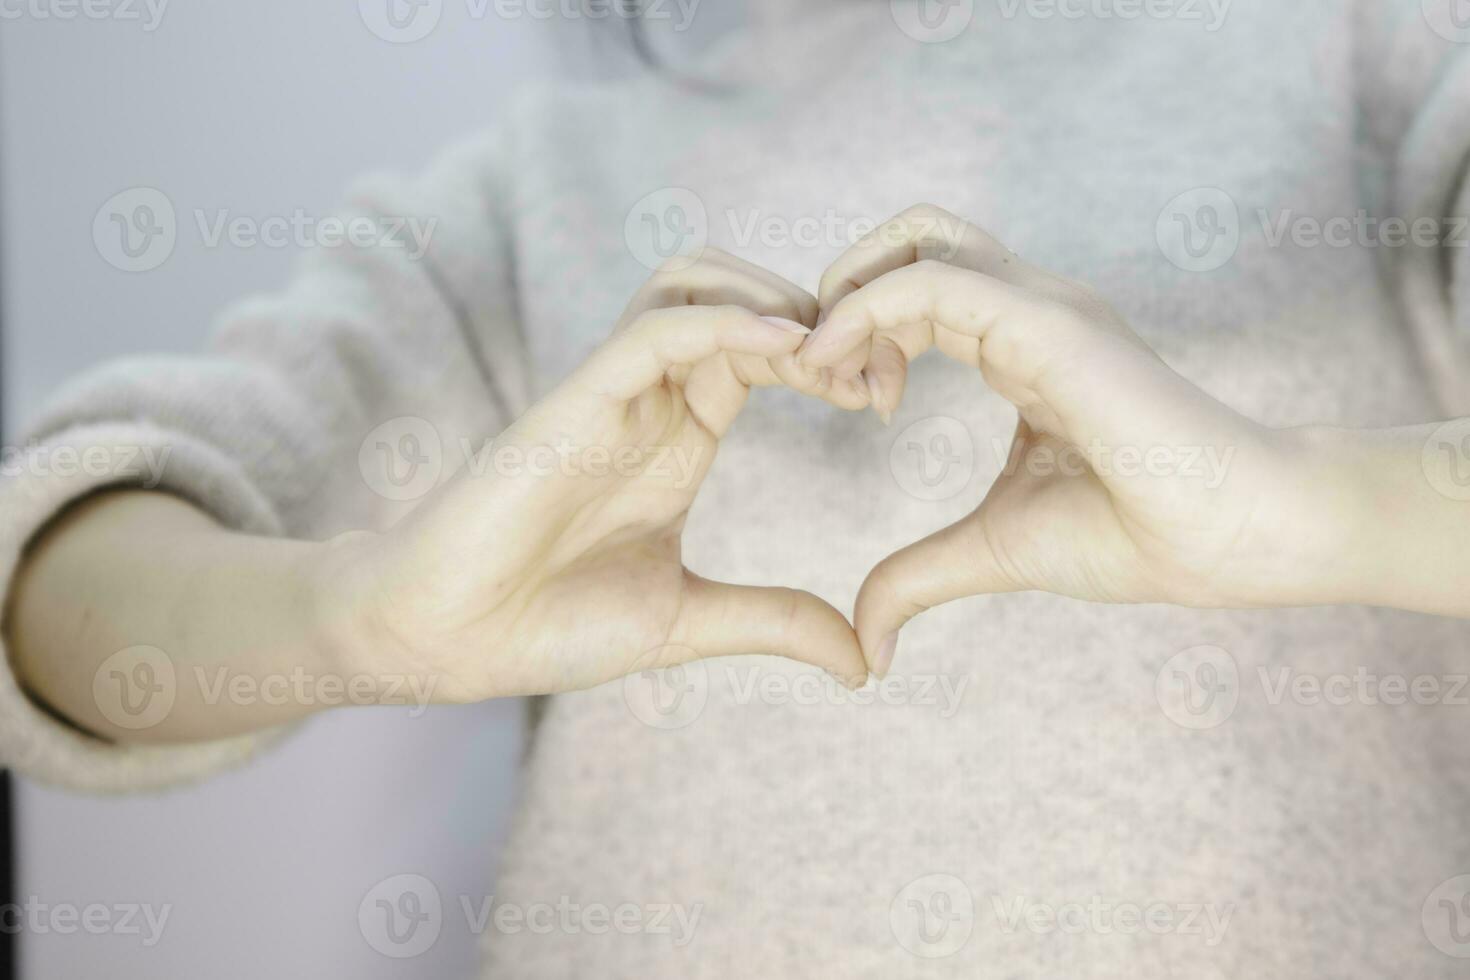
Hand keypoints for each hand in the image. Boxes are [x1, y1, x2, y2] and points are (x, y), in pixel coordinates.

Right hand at [326, 252, 869, 700]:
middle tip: (874, 374)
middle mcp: (651, 399)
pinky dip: (725, 321)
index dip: (835, 357)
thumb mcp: (688, 621)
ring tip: (830, 355)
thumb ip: (775, 622)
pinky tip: (786, 347)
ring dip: (771, 298)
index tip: (884, 400)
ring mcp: (610, 392)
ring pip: (694, 281)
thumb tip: (865, 660)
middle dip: (820, 314)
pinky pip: (657, 329)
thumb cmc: (547, 624)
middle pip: (740, 293)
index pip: (766, 350)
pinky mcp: (574, 398)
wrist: (448, 643)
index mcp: (681, 435)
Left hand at [801, 205, 1343, 674]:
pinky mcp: (1047, 324)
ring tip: (830, 376)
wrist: (1224, 540)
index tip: (850, 404)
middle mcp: (1026, 307)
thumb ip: (918, 577)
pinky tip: (843, 375)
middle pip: (908, 237)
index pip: (917, 287)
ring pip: (916, 238)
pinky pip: (933, 281)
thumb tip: (868, 644)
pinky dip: (867, 310)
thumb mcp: (993, 549)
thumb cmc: (1134, 534)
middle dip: (841, 292)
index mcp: (1017, 343)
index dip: (857, 332)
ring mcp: (1040, 305)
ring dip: (847, 296)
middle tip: (826, 376)